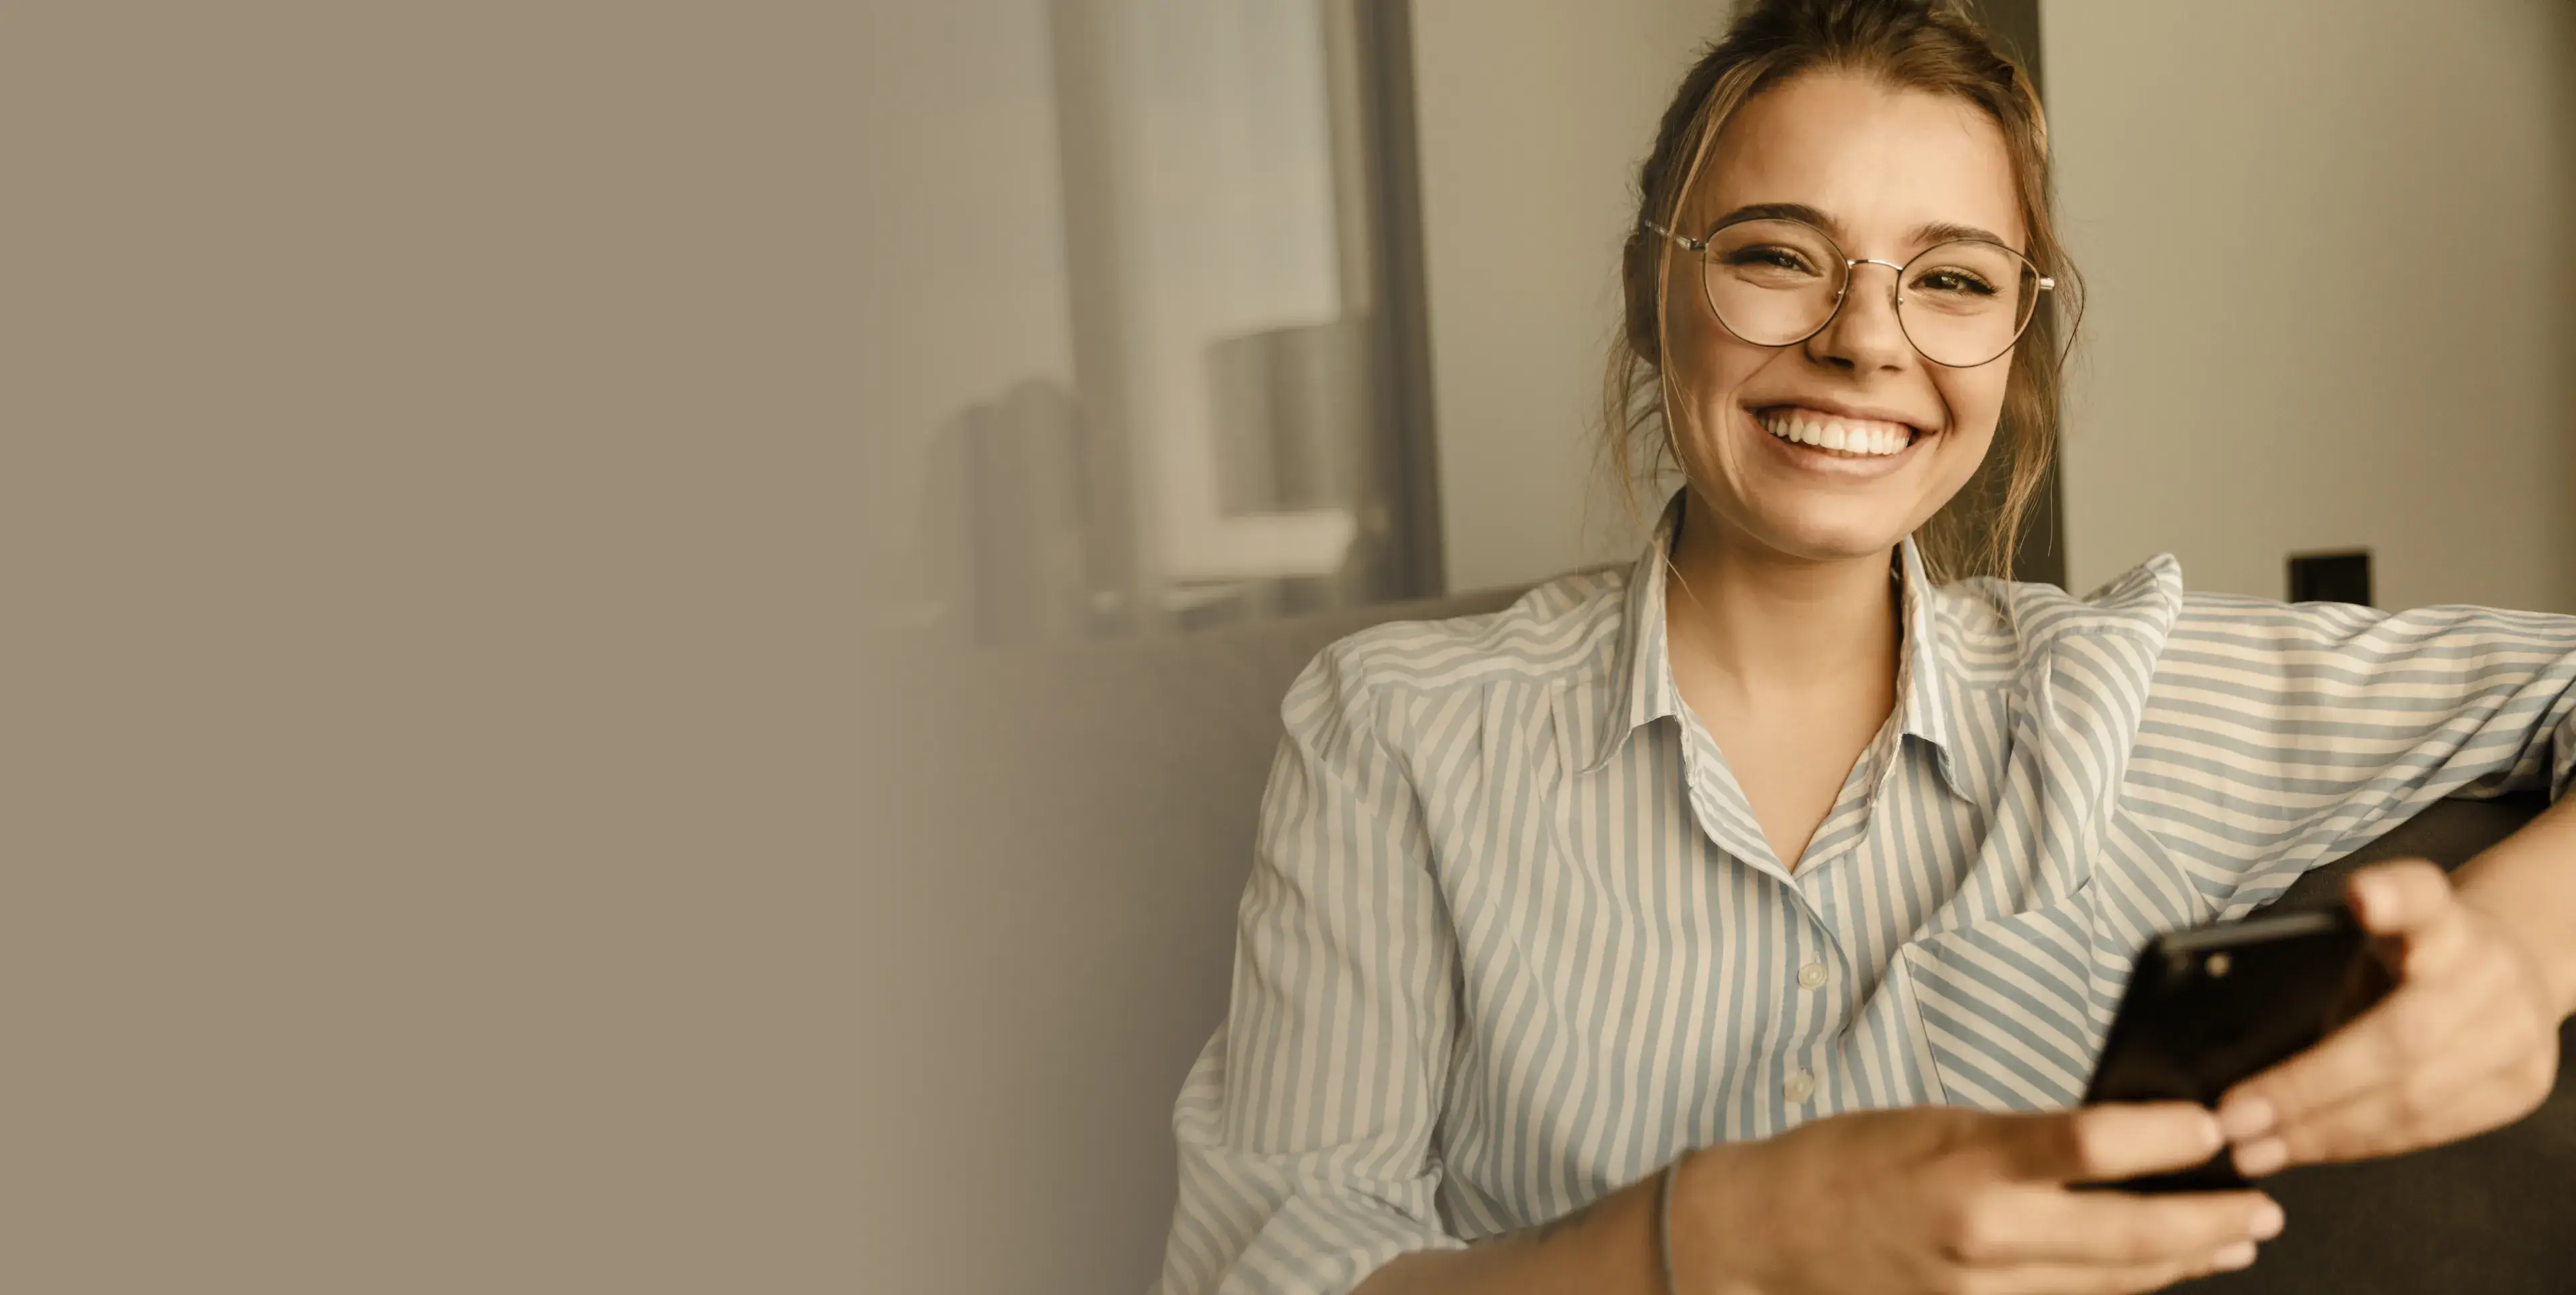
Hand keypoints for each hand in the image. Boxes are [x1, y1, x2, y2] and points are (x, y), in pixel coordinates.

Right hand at [1678, 1103, 2281, 1294]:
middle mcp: (1983, 1235)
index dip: (2169, 1137)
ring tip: (2236, 1240)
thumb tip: (2116, 1138)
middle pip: (2129, 1237)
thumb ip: (2023, 1138)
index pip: (2092, 1144)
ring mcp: (1983, 1290)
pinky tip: (2161, 1274)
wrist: (1769, 1233)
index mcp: (1968, 1164)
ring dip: (2186, 1262)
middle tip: (2263, 1205)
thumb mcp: (1936, 1123)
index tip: (2215, 1123)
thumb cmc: (1844, 1163)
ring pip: (2114, 1284)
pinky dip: (2126, 1288)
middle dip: (2211, 1222)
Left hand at [2216, 859, 2562, 1174]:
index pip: (2425, 896)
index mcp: (2445, 918)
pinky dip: (2359, 1144)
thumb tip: (2230, 1052)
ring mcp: (2516, 1031)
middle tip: (2235, 1118)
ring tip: (2256, 1150)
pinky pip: (2431, 1130)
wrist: (2514, 972)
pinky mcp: (2524, 1086)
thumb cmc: (2413, 958)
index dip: (2397, 896)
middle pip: (2399, 1036)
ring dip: (2323, 1134)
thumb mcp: (2374, 942)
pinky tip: (2309, 1149)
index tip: (2364, 895)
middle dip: (2306, 1087)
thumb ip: (2324, 971)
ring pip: (2414, 1099)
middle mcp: (2489, 969)